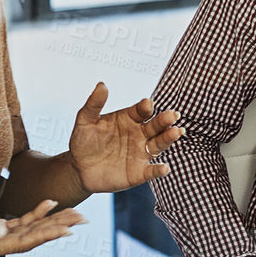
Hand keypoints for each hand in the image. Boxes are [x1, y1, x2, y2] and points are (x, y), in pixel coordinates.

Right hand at [0, 196, 84, 256]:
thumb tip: (2, 229)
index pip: (22, 243)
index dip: (45, 236)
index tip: (67, 231)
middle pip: (32, 237)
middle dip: (58, 227)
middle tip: (83, 219)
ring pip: (30, 229)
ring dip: (53, 220)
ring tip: (76, 213)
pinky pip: (20, 221)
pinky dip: (36, 212)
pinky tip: (50, 203)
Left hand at [66, 82, 182, 193]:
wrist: (79, 168)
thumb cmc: (84, 141)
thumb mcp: (84, 121)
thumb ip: (93, 104)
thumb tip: (102, 85)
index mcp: (129, 119)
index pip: (141, 111)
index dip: (145, 107)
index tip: (147, 104)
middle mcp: (140, 134)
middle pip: (156, 126)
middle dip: (165, 120)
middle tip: (171, 115)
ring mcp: (141, 152)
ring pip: (159, 144)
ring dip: (168, 138)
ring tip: (176, 132)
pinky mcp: (139, 172)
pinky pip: (151, 171)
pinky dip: (159, 170)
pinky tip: (164, 168)